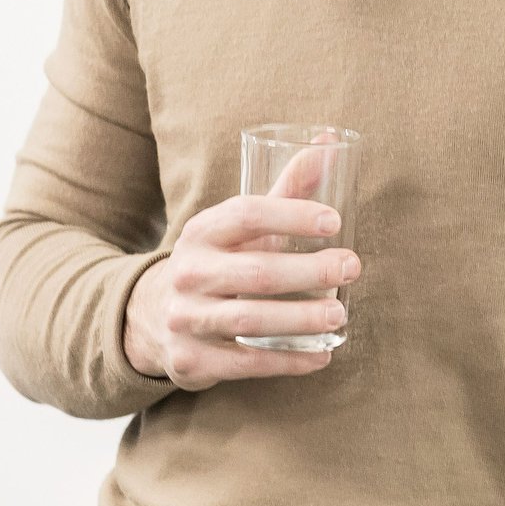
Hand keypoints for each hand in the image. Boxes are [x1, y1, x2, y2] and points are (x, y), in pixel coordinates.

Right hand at [123, 194, 360, 388]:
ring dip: (300, 319)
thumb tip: (331, 141)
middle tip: (352, 267)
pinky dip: (287, 361)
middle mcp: (189, 274)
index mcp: (202, 232)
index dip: (291, 214)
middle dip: (308, 271)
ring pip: (248, 320)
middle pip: (255, 272)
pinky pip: (243, 364)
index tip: (335, 221)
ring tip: (340, 314)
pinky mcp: (191, 361)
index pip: (246, 215)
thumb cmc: (218, 260)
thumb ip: (286, 190)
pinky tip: (321, 355)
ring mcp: (186, 320)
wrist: (152, 316)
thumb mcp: (239, 226)